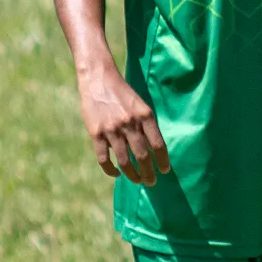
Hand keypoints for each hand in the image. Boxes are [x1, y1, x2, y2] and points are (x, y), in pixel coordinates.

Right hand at [77, 64, 169, 184]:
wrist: (99, 79)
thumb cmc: (123, 94)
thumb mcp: (141, 105)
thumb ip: (147, 125)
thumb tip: (155, 150)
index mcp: (145, 116)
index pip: (158, 144)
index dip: (163, 161)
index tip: (165, 171)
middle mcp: (130, 124)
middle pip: (143, 156)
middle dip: (149, 173)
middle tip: (151, 182)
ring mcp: (112, 130)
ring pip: (125, 161)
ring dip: (132, 175)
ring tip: (137, 181)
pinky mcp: (96, 133)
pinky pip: (104, 159)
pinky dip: (111, 170)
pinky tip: (116, 174)